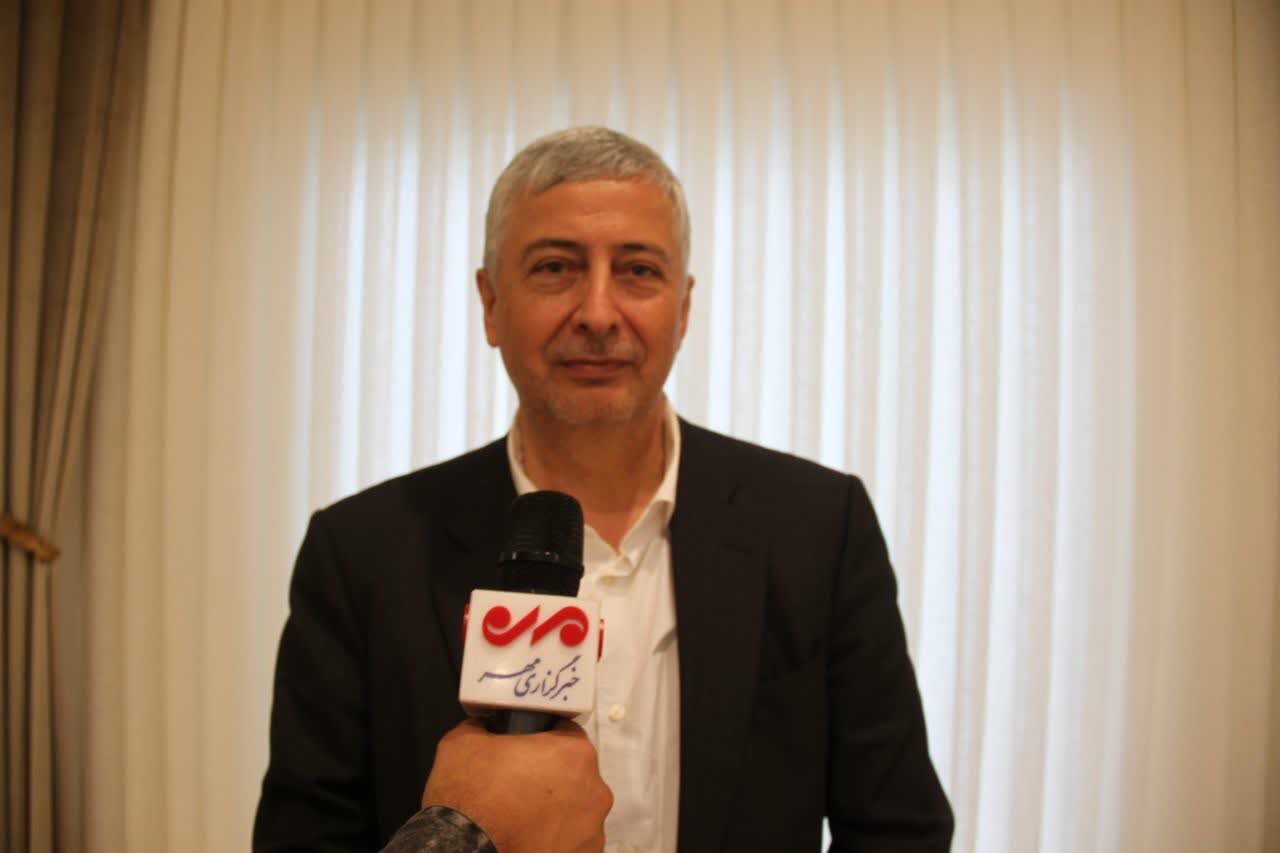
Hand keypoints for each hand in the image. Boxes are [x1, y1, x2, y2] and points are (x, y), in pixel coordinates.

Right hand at [421, 718, 612, 852]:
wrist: (464, 850)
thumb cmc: (470, 803)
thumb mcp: (463, 742)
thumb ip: (485, 726)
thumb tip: (485, 726)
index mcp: (573, 753)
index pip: (567, 733)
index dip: (544, 740)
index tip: (529, 751)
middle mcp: (593, 790)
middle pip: (575, 773)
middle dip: (552, 777)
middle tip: (520, 785)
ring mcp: (592, 829)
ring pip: (576, 810)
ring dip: (556, 811)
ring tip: (522, 816)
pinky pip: (574, 841)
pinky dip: (555, 839)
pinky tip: (529, 837)